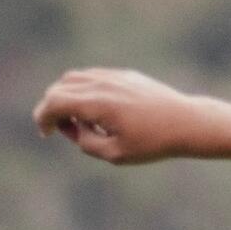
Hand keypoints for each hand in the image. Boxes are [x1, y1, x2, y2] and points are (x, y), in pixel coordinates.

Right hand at [32, 68, 213, 165]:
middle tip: (65, 131)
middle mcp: (100, 83)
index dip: (43, 118)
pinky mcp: (124, 75)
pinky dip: (85, 91)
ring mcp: (113, 75)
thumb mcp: (115, 154)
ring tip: (83, 122)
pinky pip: (94, 77)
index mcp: (95, 102)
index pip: (54, 102)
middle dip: (54, 108)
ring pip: (75, 78)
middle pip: (60, 87)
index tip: (46, 134)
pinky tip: (99, 112)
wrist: (187, 123)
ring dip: (68, 97)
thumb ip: (86, 144)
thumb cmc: (153, 143)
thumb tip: (74, 129)